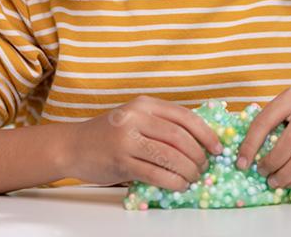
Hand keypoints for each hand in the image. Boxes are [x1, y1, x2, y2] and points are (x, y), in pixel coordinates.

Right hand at [68, 95, 223, 191]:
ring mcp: (127, 140)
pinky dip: (172, 182)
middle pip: (179, 137)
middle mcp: (135, 118)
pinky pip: (155, 173)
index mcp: (143, 104)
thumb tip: (199, 139)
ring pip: (169, 156)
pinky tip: (178, 185)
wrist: (72, 146)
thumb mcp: (134, 117)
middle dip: (198, 155)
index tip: (218, 147)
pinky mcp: (120, 161)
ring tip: (193, 177)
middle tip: (204, 166)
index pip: (183, 116)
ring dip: (187, 170)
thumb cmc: (108, 134)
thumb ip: (160, 123)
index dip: (205, 133)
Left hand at [235, 87, 290, 188]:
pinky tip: (290, 180)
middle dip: (270, 163)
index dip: (250, 145)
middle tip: (261, 172)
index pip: (264, 122)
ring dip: (286, 175)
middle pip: (286, 144)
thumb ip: (274, 120)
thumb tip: (248, 150)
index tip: (241, 163)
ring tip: (274, 182)